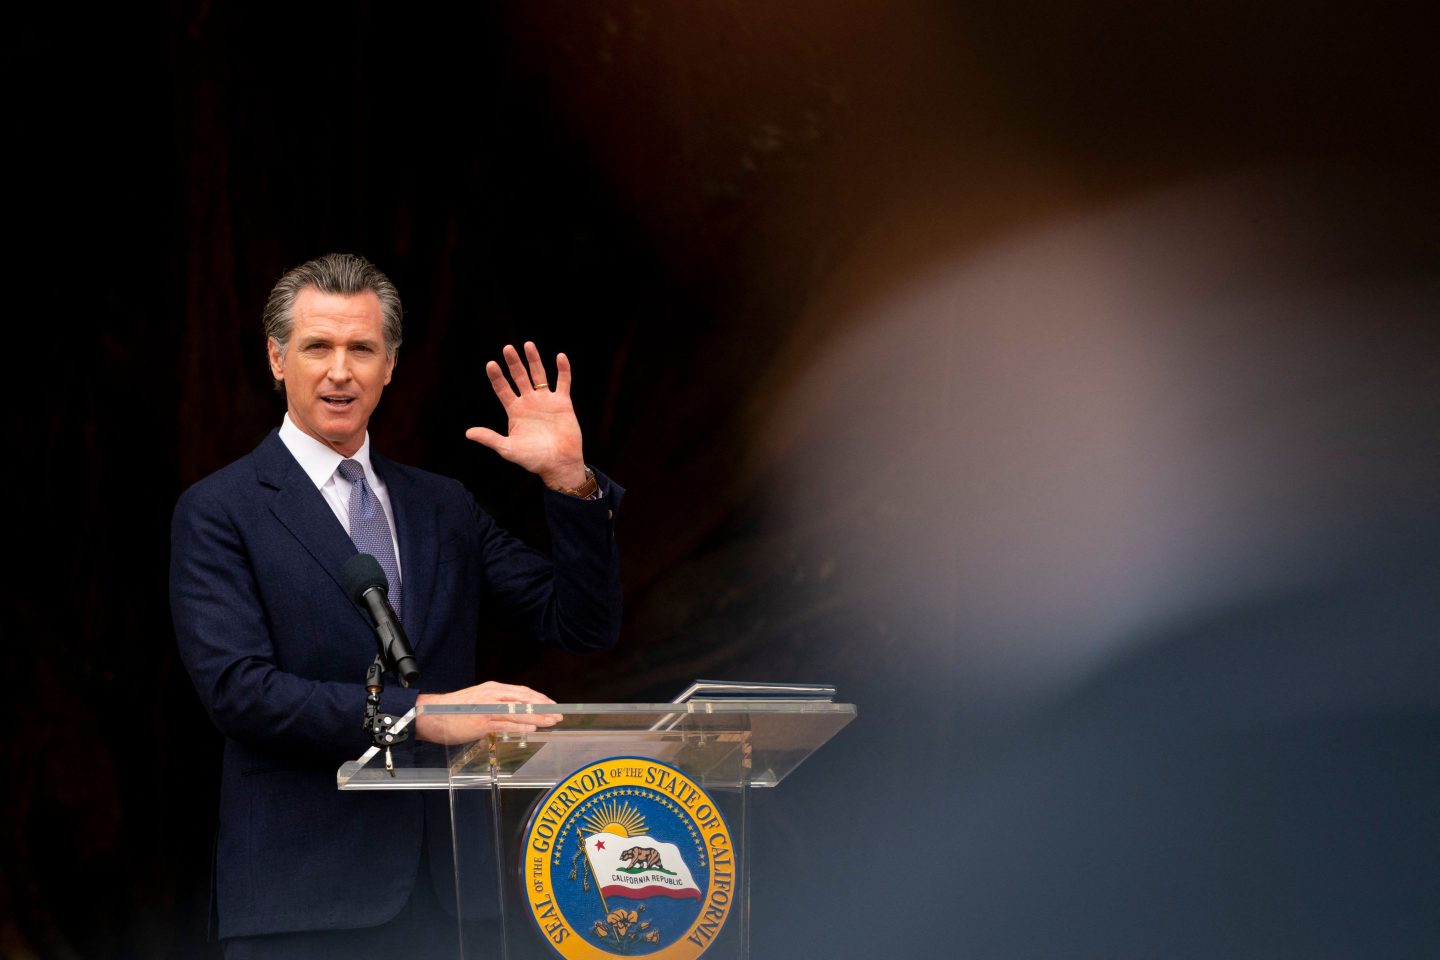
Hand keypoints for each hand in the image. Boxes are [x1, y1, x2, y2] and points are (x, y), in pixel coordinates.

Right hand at [413, 680, 563, 743]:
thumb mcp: (478, 701)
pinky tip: (532, 729)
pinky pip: (506, 724)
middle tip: (559, 714)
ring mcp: (488, 709)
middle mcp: (493, 695)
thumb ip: (495, 704)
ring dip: (538, 717)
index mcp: (493, 689)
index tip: (552, 705)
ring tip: (552, 722)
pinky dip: (521, 726)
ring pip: (519, 711)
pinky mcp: (482, 722)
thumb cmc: (453, 710)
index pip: (522, 691)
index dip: (539, 698)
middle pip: (525, 699)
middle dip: (544, 707)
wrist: (430, 714)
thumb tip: (512, 710)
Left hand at [465, 342, 587, 489]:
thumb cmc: (533, 459)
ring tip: (528, 344)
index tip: (491, 364)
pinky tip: (560, 357)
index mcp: (514, 411)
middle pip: (519, 377)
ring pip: (539, 375)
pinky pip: (563, 382)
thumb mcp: (508, 449)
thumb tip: (468, 433)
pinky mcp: (563, 403)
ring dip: (534, 360)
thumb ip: (490, 439)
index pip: (503, 389)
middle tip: (507, 348)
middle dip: (513, 363)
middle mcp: (529, 402)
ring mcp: (546, 401)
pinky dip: (563, 370)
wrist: (559, 464)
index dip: (497, 377)